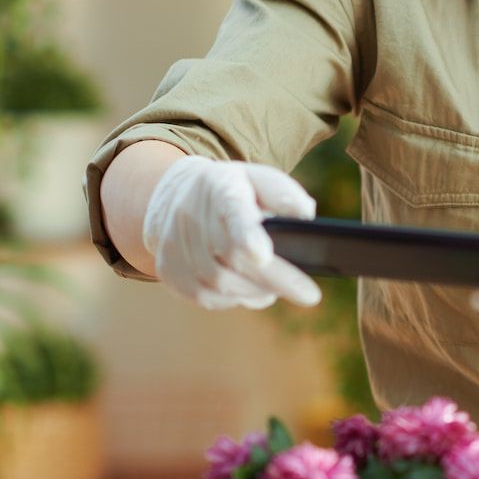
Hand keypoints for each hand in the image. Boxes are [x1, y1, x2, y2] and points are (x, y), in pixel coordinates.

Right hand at [142, 156, 321, 310]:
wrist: (179, 195)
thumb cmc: (235, 190)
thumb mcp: (260, 179)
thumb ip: (284, 194)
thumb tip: (306, 215)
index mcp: (221, 188)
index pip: (233, 212)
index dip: (246, 235)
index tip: (263, 256)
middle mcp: (191, 215)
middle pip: (233, 257)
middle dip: (274, 279)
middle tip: (309, 295)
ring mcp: (175, 244)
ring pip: (219, 282)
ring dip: (254, 291)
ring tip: (278, 289)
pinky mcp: (168, 269)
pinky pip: (204, 296)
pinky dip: (232, 299)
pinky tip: (249, 291)